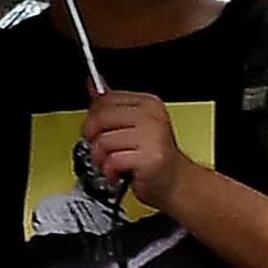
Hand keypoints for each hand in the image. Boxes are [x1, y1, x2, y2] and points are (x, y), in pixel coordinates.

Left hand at [79, 89, 202, 215]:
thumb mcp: (133, 126)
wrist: (175, 182)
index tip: (97, 131)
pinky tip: (118, 173)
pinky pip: (111, 160)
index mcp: (148, 103)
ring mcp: (153, 137)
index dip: (92, 118)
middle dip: (92, 137)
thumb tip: (93, 86)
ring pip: (102, 141)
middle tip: (101, 149)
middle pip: (100, 117)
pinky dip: (108, 171)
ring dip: (100, 158)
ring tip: (111, 163)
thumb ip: (112, 107)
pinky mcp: (150, 158)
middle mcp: (152, 117)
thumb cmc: (153, 156)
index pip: (105, 99)